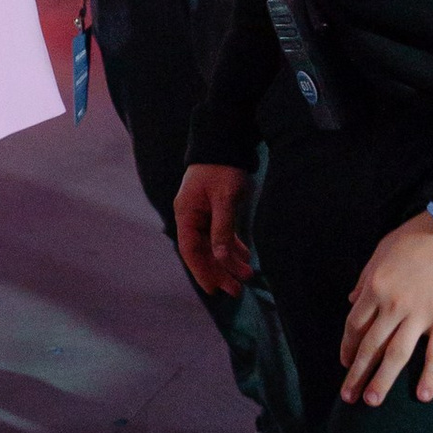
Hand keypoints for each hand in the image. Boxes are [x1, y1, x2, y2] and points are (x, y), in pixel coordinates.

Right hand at [174, 162, 255, 296]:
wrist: (225, 141)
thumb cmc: (223, 168)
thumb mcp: (224, 199)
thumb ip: (222, 229)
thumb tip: (222, 258)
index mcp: (186, 213)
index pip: (190, 249)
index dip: (202, 271)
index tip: (215, 289)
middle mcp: (190, 216)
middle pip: (202, 251)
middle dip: (218, 271)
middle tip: (237, 290)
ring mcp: (201, 214)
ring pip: (212, 245)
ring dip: (228, 261)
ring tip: (246, 276)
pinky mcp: (213, 210)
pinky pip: (220, 234)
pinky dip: (232, 246)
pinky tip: (245, 257)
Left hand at [339, 213, 432, 405]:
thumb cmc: (417, 235)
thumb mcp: (382, 251)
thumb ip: (365, 278)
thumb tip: (351, 301)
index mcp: (375, 287)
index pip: (355, 326)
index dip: (348, 347)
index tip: (344, 363)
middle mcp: (393, 305)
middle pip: (370, 346)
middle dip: (356, 372)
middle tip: (347, 396)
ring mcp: (420, 314)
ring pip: (396, 354)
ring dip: (382, 380)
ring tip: (371, 402)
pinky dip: (429, 376)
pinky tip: (423, 396)